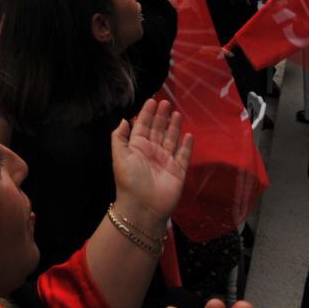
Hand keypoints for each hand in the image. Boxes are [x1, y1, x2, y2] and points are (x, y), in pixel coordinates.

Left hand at [110, 100, 190, 236]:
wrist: (143, 207)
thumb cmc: (129, 181)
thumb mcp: (119, 156)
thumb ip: (119, 137)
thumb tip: (124, 120)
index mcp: (137, 148)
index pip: (142, 126)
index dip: (147, 114)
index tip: (152, 100)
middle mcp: (152, 152)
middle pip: (158, 130)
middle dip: (161, 116)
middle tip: (166, 102)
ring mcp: (165, 161)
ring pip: (171, 139)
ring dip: (174, 127)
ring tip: (177, 113)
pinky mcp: (178, 170)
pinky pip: (183, 155)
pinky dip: (186, 145)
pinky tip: (189, 134)